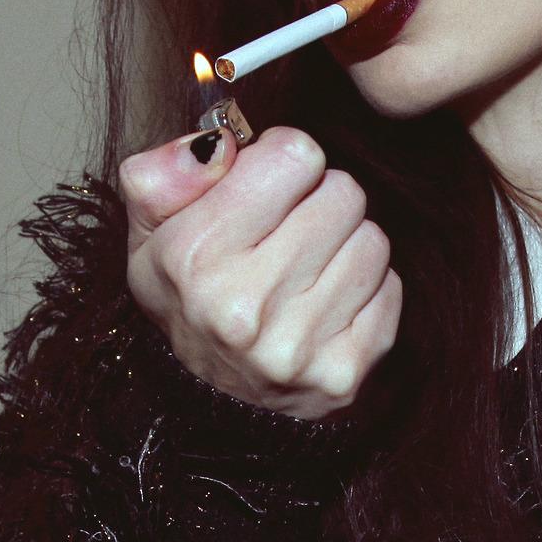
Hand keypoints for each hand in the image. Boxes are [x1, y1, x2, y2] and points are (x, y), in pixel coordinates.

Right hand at [119, 125, 401, 419]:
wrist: (213, 401)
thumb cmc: (190, 298)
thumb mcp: (151, 231)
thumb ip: (168, 171)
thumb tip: (220, 140)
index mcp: (195, 258)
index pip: (294, 157)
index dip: (285, 162)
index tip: (270, 185)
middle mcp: (245, 307)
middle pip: (343, 194)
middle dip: (321, 201)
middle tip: (292, 231)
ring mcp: (297, 347)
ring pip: (372, 241)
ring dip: (347, 245)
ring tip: (309, 270)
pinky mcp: (344, 373)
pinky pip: (390, 289)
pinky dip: (367, 290)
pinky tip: (328, 306)